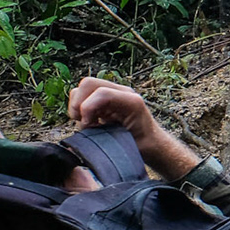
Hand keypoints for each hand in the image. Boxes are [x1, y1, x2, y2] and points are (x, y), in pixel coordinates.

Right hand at [68, 76, 199, 180]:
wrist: (151, 143)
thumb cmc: (142, 145)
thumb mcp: (127, 143)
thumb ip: (106, 135)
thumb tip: (84, 131)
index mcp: (132, 102)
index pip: (102, 93)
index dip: (88, 109)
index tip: (88, 126)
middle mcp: (122, 93)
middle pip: (88, 84)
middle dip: (79, 104)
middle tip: (84, 123)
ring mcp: (114, 93)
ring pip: (83, 88)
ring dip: (78, 106)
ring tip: (87, 123)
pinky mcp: (106, 98)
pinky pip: (84, 95)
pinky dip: (80, 108)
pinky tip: (89, 121)